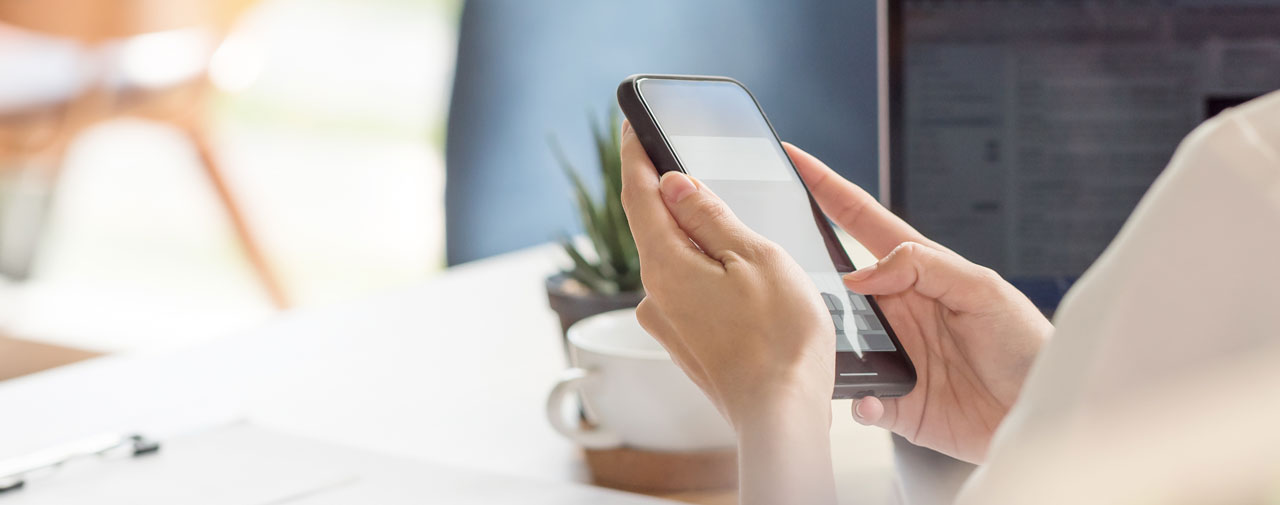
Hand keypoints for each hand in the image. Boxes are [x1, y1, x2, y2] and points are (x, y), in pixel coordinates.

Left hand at [619, 121, 836, 504]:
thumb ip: (710, 216)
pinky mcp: (685, 344)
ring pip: (675, 260)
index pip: (637, 193)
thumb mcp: (754, 256)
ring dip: (695, 237)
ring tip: (732, 227)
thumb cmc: (780, 338)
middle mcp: (654, 294)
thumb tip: (673, 184)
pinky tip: (738, 278)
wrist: (783, 416)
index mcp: (665, 264)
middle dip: (670, 194)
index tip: (631, 125)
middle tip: (684, 160)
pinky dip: (705, 272)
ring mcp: (668, 322)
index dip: (634, 154)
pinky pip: (688, 290)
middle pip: (654, 226)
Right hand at [784, 143, 1052, 463]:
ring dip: (823, 341)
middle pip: (833, 282)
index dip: (827, 188)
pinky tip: (868, 398)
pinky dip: (857, 400)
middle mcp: (896, 310)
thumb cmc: (1028, 346)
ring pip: (834, 341)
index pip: (860, 220)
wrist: (1044, 412)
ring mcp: (892, 354)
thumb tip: (860, 274)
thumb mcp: (983, 289)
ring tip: (817, 339)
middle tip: (775, 259)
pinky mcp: (893, 401)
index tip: (794, 158)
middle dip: (801, 269)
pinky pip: (858, 399)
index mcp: (917, 272)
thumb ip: (924, 267)